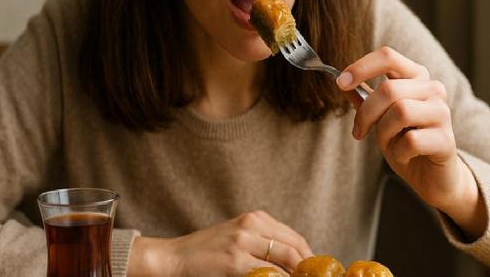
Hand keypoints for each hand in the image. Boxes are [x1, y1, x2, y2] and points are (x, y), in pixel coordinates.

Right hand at [128, 211, 313, 276]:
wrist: (174, 258)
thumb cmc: (207, 252)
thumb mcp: (237, 238)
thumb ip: (263, 244)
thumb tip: (295, 264)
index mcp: (254, 218)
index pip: (295, 238)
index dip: (310, 258)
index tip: (315, 274)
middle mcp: (250, 225)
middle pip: (295, 248)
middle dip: (309, 269)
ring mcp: (242, 242)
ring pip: (286, 260)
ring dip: (296, 276)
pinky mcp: (234, 261)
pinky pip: (267, 274)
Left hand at [337, 47, 485, 238]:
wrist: (432, 177)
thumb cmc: (406, 142)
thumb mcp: (379, 118)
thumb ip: (363, 98)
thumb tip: (340, 81)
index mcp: (416, 77)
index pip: (388, 57)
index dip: (361, 67)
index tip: (341, 82)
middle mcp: (433, 89)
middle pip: (389, 89)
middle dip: (366, 113)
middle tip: (359, 131)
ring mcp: (442, 113)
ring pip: (401, 111)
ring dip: (384, 132)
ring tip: (389, 143)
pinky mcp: (447, 140)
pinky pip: (411, 141)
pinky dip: (398, 152)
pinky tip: (404, 156)